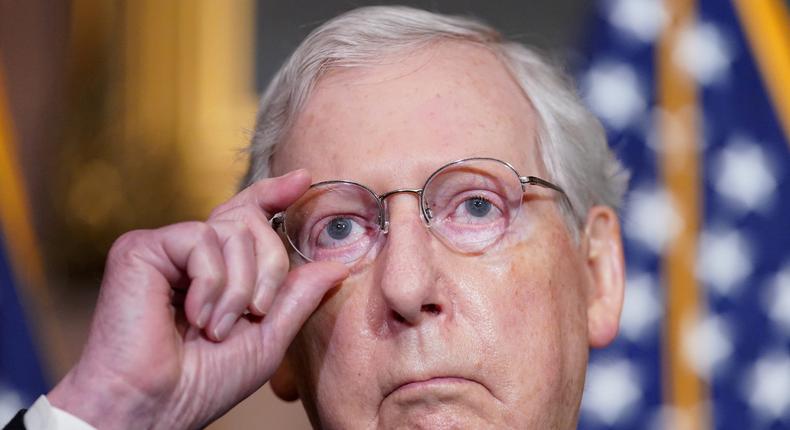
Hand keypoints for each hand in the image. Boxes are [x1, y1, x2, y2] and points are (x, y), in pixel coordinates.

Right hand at [48, 169, 347, 428]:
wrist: (154, 406)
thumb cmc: (203, 382)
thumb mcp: (267, 338)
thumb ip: (297, 298)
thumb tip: (336, 265)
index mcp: (217, 270)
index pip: (247, 218)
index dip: (273, 195)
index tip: (302, 180)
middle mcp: (190, 253)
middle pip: (250, 222)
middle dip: (268, 268)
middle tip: (256, 312)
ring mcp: (165, 248)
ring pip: (231, 232)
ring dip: (239, 287)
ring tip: (218, 328)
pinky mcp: (140, 248)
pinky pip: (200, 239)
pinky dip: (212, 282)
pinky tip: (198, 316)